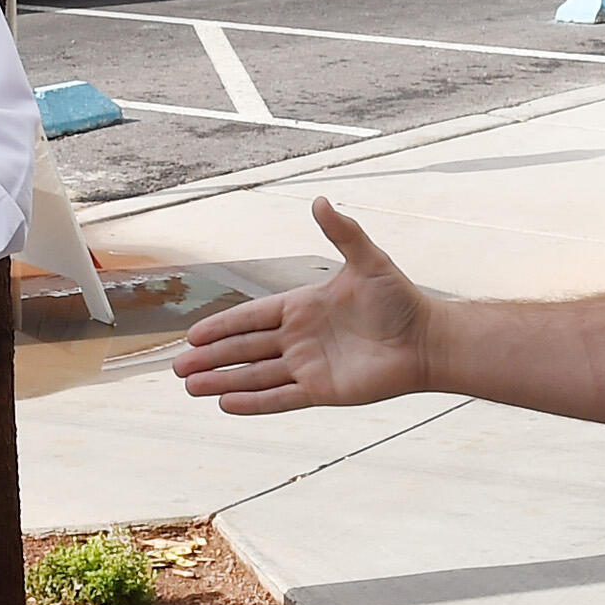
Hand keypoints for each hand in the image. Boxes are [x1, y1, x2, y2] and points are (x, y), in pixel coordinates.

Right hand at [175, 198, 430, 413]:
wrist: (427, 340)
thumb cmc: (400, 299)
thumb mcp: (368, 260)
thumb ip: (342, 232)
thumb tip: (320, 199)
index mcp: (302, 307)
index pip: (251, 317)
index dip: (222, 325)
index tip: (192, 334)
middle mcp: (299, 339)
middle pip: (244, 349)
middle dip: (211, 357)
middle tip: (178, 366)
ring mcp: (308, 367)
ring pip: (255, 376)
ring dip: (223, 381)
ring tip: (191, 387)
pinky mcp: (321, 391)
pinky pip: (280, 398)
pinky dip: (254, 402)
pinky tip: (226, 404)